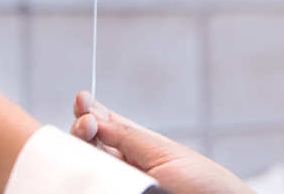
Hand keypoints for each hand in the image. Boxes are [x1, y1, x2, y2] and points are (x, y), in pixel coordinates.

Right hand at [71, 92, 255, 193]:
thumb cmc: (202, 182)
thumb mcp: (164, 153)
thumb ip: (127, 137)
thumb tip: (92, 117)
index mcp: (138, 145)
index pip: (105, 124)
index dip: (90, 110)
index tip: (82, 99)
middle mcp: (125, 163)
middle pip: (90, 143)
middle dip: (82, 128)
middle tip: (87, 124)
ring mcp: (122, 181)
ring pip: (88, 165)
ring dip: (82, 147)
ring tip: (87, 132)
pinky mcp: (119, 191)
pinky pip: (96, 184)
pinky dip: (87, 176)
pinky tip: (83, 162)